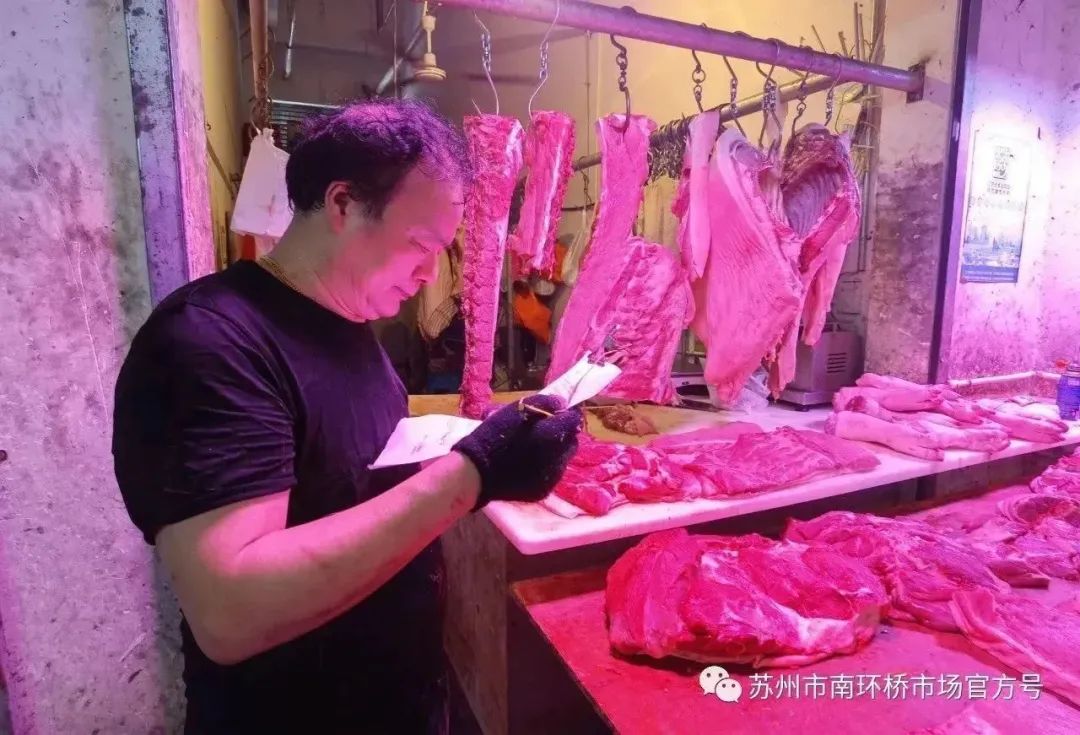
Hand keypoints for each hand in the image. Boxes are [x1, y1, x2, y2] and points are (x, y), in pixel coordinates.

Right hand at [453, 394, 582, 508]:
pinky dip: (547, 466)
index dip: (567, 415)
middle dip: (563, 434)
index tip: (559, 412)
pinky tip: (532, 462)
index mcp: (552, 434)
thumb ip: (545, 404)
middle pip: (571, 441)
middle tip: (547, 430)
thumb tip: (563, 404)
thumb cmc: (493, 436)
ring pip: (564, 459)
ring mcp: (551, 477)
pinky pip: (553, 474)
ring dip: (556, 451)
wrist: (476, 472)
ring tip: (538, 448)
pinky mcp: (544, 490)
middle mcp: (558, 457)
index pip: (573, 420)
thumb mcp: (516, 410)